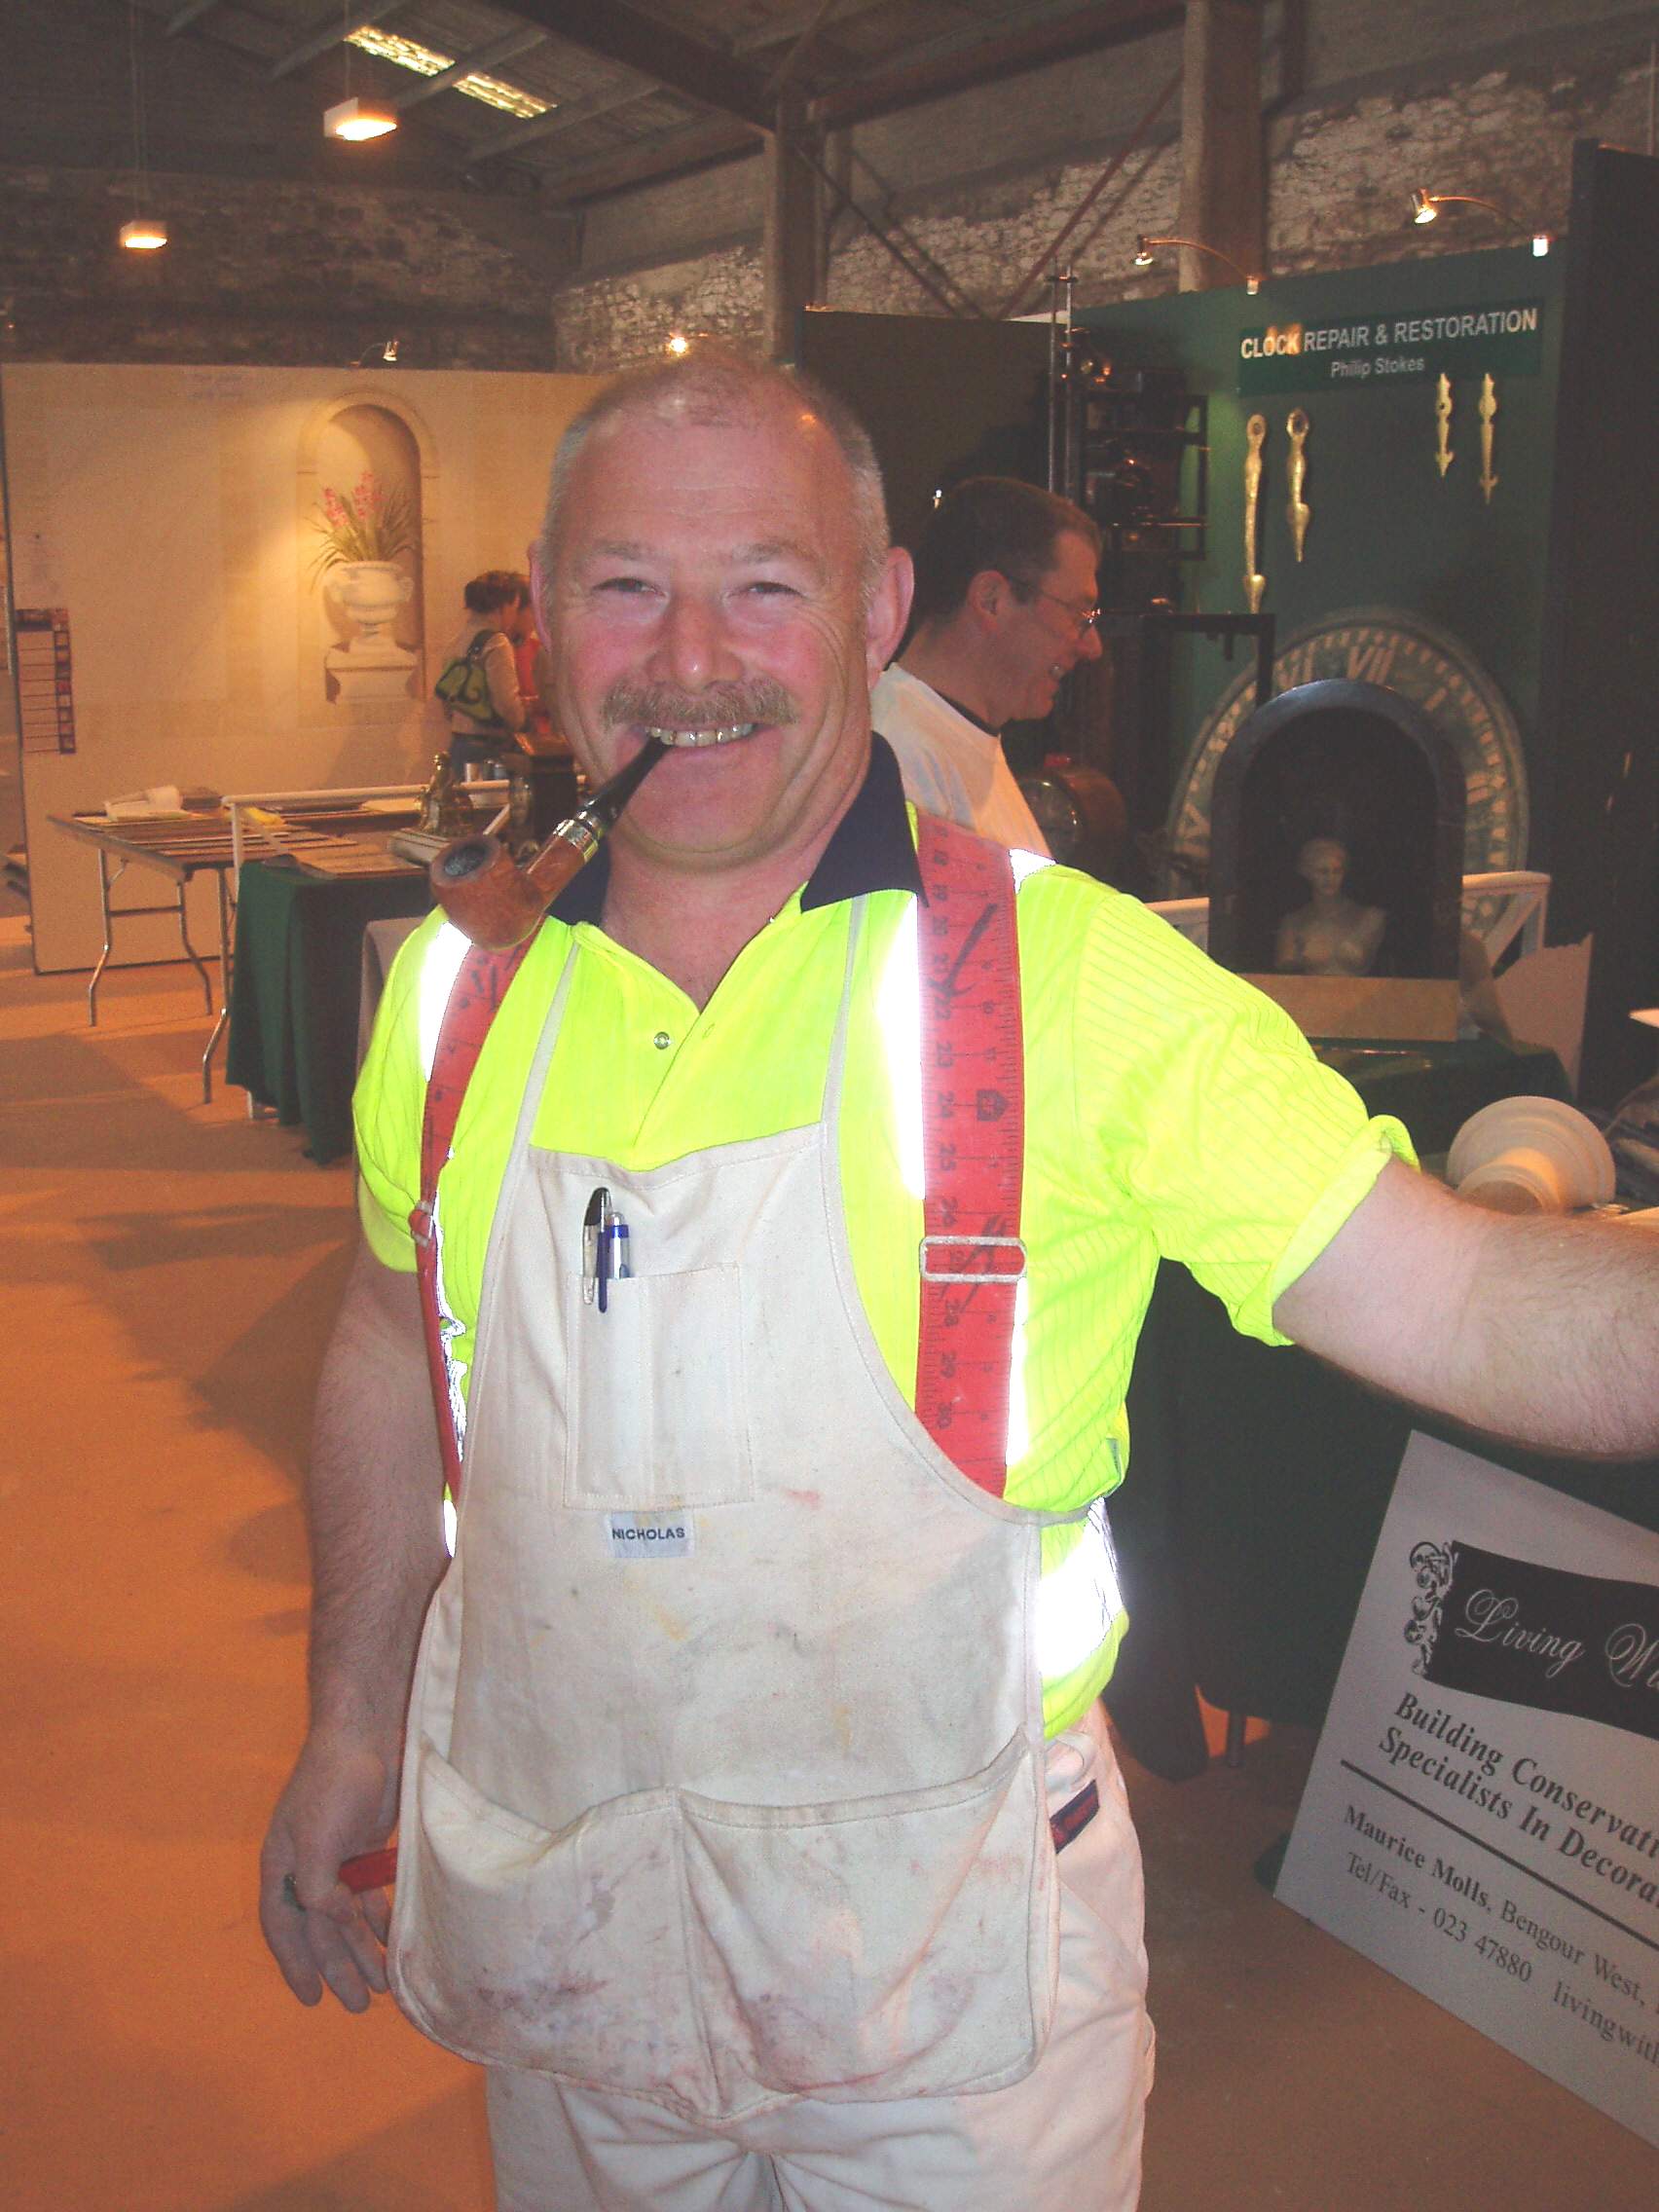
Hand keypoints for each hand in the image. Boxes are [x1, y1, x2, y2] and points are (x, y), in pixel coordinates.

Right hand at [260, 1728, 398, 2012]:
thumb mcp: (317, 1837)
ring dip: (361, 1950)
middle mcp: (306, 1865)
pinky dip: (379, 1919)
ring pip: (347, 1916)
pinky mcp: (365, 1846)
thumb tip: (330, 1921)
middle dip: (336, 1968)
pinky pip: (369, 1894)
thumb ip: (317, 1886)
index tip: (311, 1999)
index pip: (284, 1926)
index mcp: (282, 1864)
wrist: (370, 1731)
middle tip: (355, 2006)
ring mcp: (336, 1856)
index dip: (295, 1963)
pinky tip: (392, 1942)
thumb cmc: (334, 1781)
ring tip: (380, 1986)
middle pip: (319, 1929)